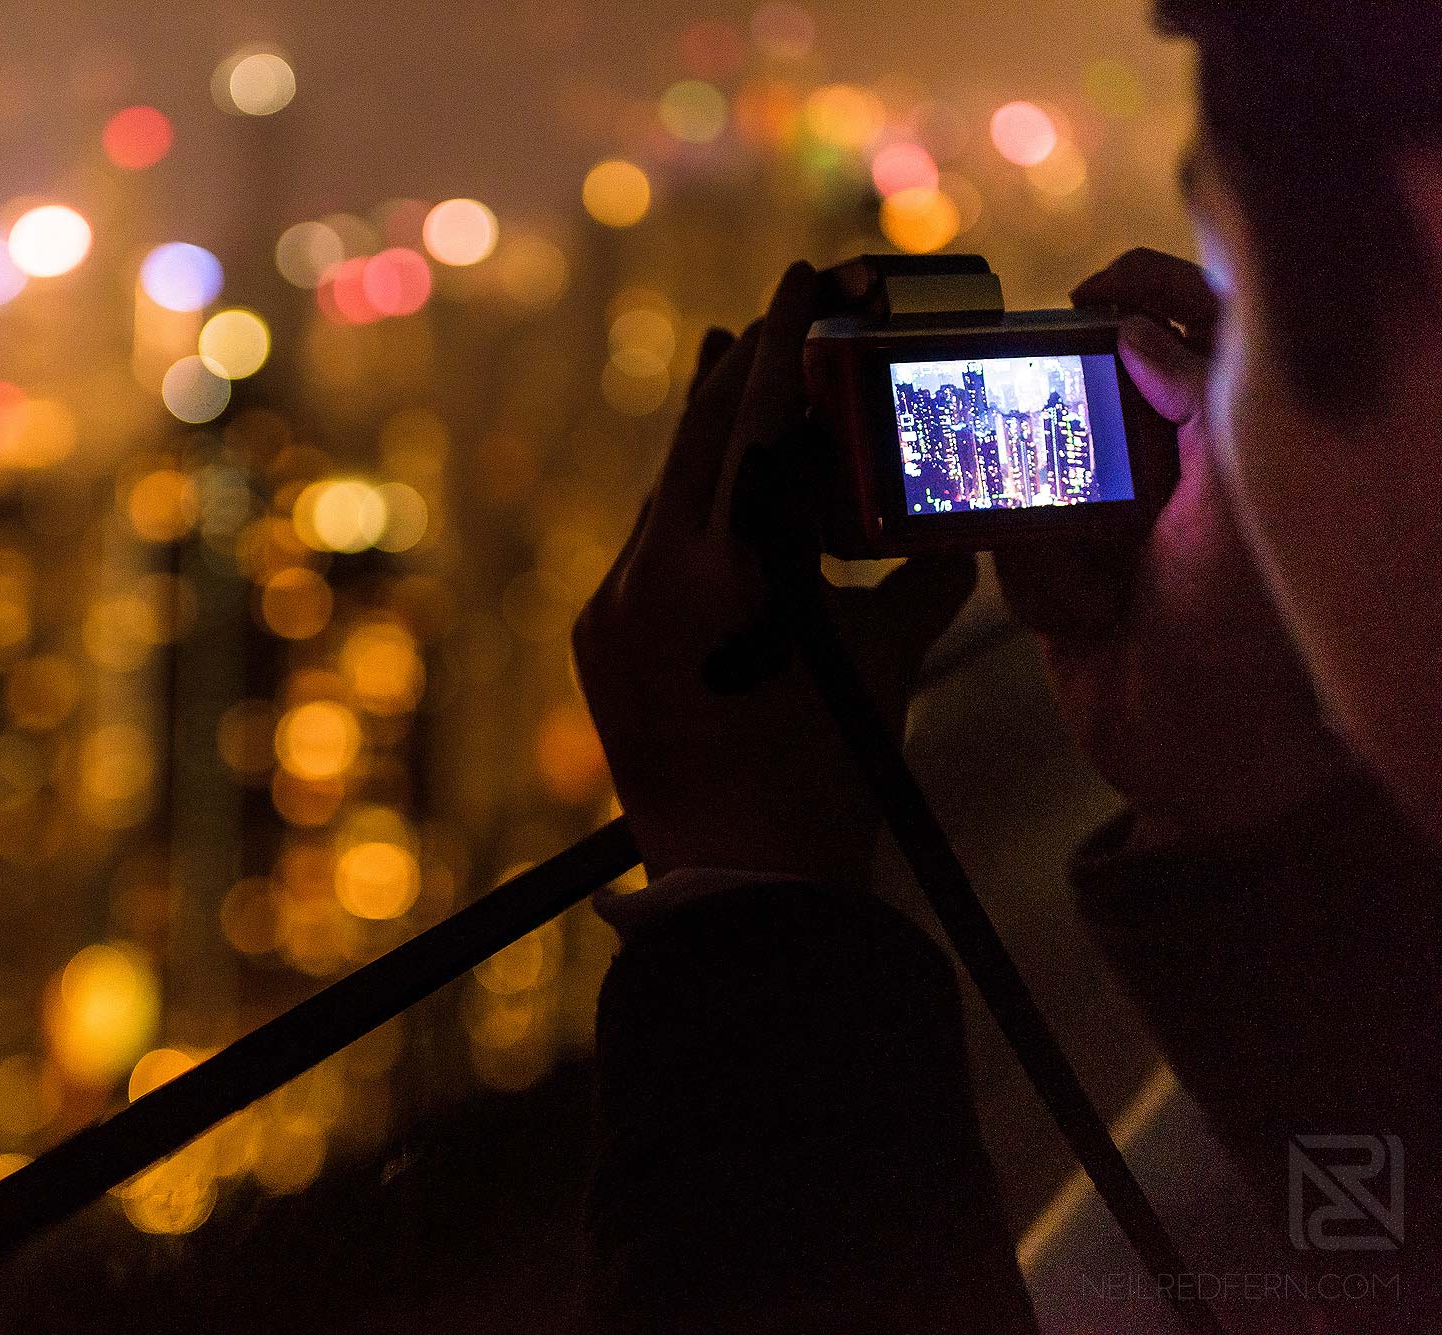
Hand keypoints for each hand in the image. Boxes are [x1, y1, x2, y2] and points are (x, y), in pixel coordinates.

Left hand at [572, 262, 972, 884]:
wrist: (743, 882)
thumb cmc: (832, 772)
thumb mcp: (884, 659)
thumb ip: (916, 576)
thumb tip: (952, 522)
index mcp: (717, 573)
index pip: (750, 427)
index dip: (783, 345)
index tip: (803, 277)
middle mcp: (644, 577)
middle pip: (693, 445)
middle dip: (738, 377)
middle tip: (772, 315)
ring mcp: (609, 609)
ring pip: (665, 496)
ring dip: (709, 444)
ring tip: (738, 382)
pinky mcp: (597, 639)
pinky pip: (647, 549)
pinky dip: (688, 511)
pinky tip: (715, 493)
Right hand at [993, 248, 1356, 846]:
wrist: (1206, 757)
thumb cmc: (1252, 628)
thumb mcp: (1241, 492)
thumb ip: (1200, 388)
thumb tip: (1138, 326)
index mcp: (1239, 431)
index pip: (1195, 317)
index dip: (1141, 286)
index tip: (1088, 293)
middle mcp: (1175, 463)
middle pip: (1088, 386)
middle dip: (1062, 426)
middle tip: (1056, 451)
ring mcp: (1112, 520)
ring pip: (1032, 466)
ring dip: (1050, 532)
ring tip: (1099, 589)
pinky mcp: (1058, 575)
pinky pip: (1004, 544)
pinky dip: (1035, 583)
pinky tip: (1085, 622)